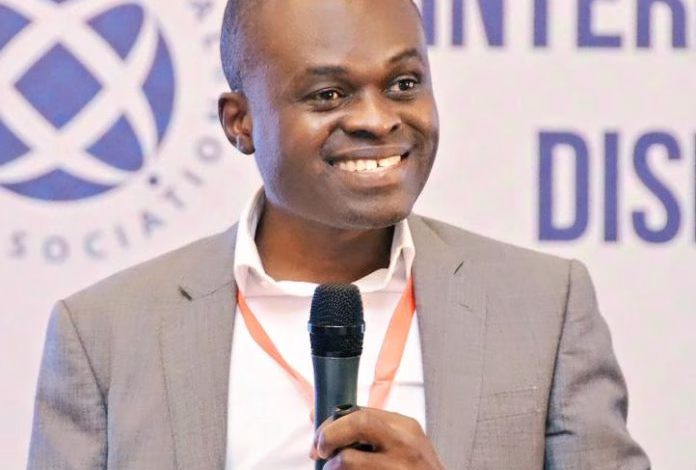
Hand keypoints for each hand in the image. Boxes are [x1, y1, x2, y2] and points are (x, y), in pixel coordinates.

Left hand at [310, 407, 443, 468]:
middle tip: (320, 451)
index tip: (319, 437)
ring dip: (333, 467)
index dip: (332, 423)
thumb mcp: (402, 443)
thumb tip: (316, 417)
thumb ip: (368, 429)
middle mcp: (404, 445)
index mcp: (405, 427)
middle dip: (329, 434)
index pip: (360, 412)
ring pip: (349, 460)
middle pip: (357, 423)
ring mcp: (398, 468)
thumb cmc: (416, 469)